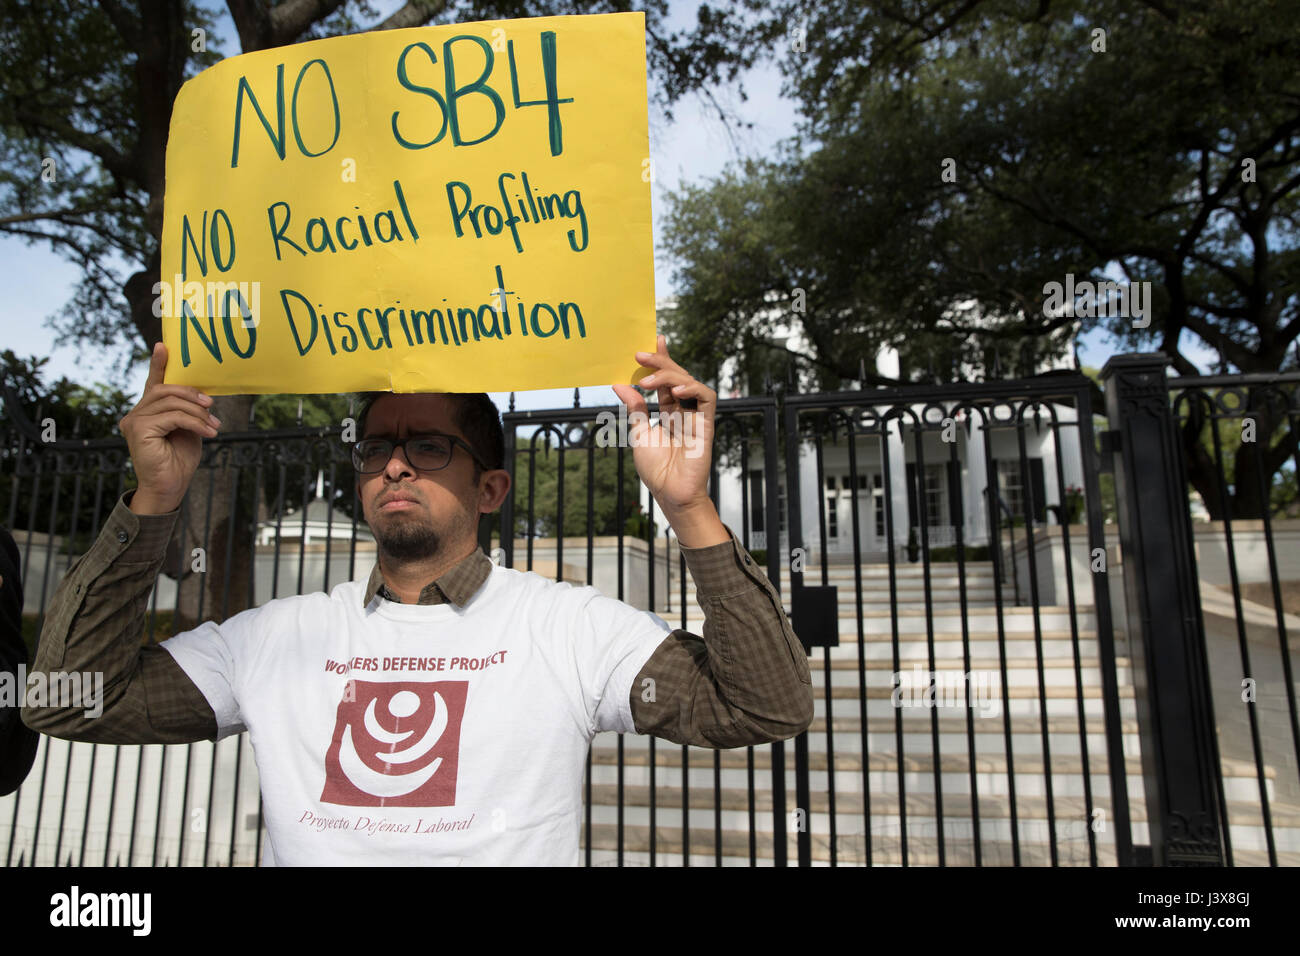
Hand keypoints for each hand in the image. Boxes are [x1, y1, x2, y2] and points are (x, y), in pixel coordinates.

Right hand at [120, 343, 219, 514]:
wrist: (170, 488)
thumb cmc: (179, 460)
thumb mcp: (188, 429)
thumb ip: (188, 411)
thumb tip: (202, 395)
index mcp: (148, 411)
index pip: (153, 383)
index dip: (158, 364)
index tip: (164, 345)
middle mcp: (136, 413)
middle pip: (165, 389)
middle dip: (192, 394)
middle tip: (211, 404)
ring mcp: (134, 420)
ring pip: (171, 402)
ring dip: (197, 411)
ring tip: (214, 426)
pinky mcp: (138, 429)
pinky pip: (173, 416)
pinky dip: (194, 422)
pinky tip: (207, 433)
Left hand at [611, 335, 724, 545]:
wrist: (670, 493)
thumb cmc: (657, 469)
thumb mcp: (639, 433)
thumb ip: (635, 408)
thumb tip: (619, 384)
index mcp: (668, 412)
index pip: (665, 380)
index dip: (659, 362)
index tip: (646, 345)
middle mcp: (683, 410)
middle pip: (676, 376)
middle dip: (660, 362)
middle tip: (640, 354)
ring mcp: (695, 416)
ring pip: (689, 382)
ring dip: (669, 375)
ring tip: (647, 380)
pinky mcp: (706, 424)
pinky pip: (706, 398)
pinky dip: (692, 388)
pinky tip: (675, 390)